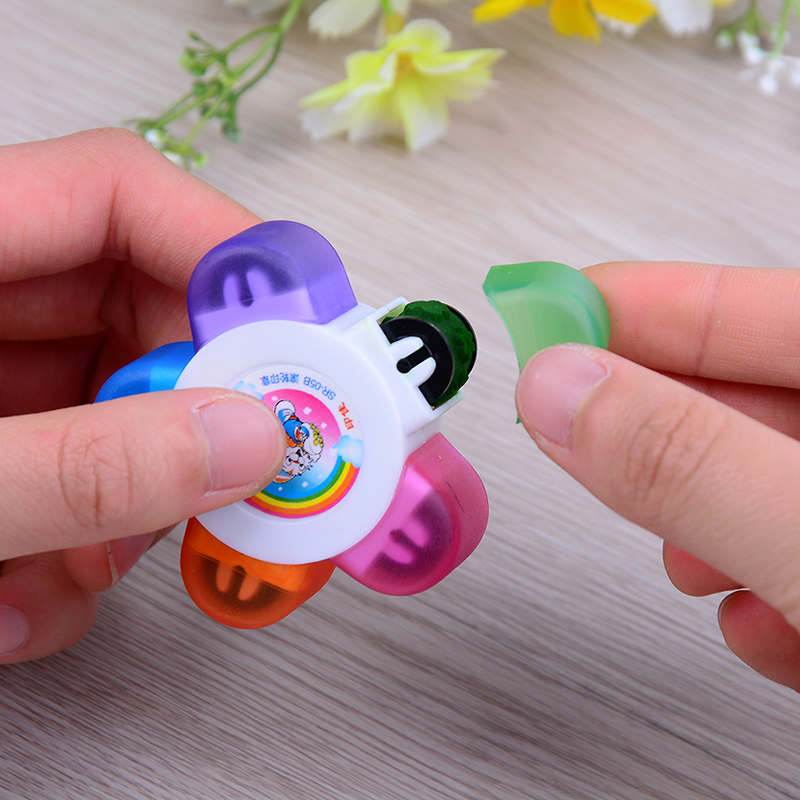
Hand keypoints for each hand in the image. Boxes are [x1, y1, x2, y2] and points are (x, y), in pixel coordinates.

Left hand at [0, 129, 285, 662]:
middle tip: (228, 493)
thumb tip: (250, 441)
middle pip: (140, 315)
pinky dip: (70, 551)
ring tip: (75, 580)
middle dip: (189, 420)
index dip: (229, 258)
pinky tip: (23, 601)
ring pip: (117, 412)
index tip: (299, 346)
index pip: (123, 196)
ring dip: (123, 510)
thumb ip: (82, 462)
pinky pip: (70, 474)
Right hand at [516, 261, 799, 690]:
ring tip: (696, 563)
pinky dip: (761, 585)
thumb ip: (690, 462)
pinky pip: (789, 543)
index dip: (630, 305)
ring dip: (705, 524)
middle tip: (571, 434)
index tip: (540, 312)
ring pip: (756, 476)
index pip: (740, 306)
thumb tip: (563, 391)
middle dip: (655, 430)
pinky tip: (770, 623)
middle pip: (739, 392)